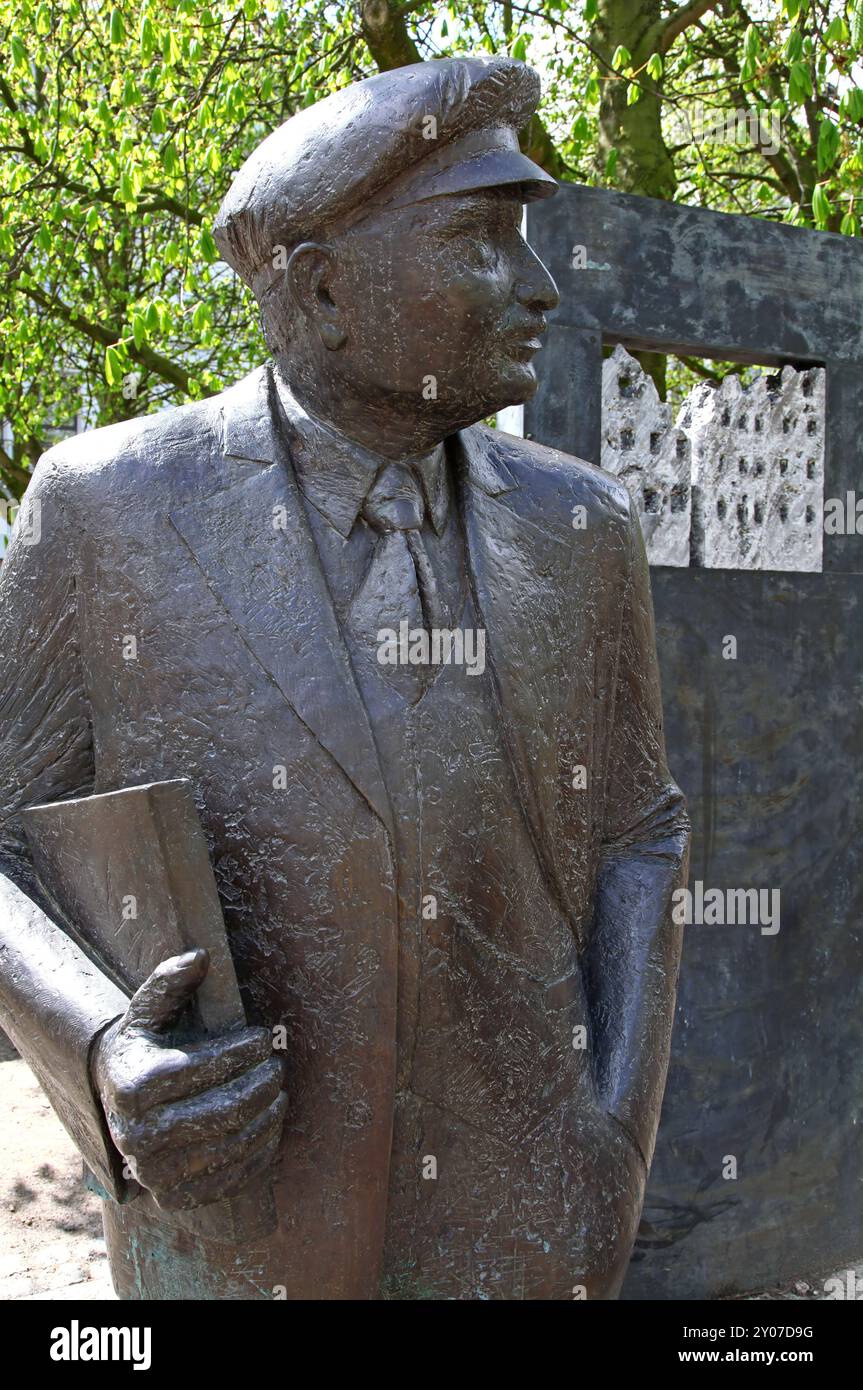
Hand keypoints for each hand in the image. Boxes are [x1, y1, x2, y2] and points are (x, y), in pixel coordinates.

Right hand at [92, 949, 286, 1211]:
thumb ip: (169, 981)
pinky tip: (271, 1124)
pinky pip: (232, 1178)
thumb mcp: (146, 1012)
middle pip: (224, 1111)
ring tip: (280, 1091)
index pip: (203, 1068)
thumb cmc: (143, 1049)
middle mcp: (139, 1136)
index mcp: (133, 1086)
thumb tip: (202, 957)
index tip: (264, 1037)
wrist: (114, 1105)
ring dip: (268, 1116)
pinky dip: (261, 1151)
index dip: (243, 1051)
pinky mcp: (176, 1197)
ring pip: (232, 1145)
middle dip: (262, 1084)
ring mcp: (156, 1172)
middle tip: (279, 1065)